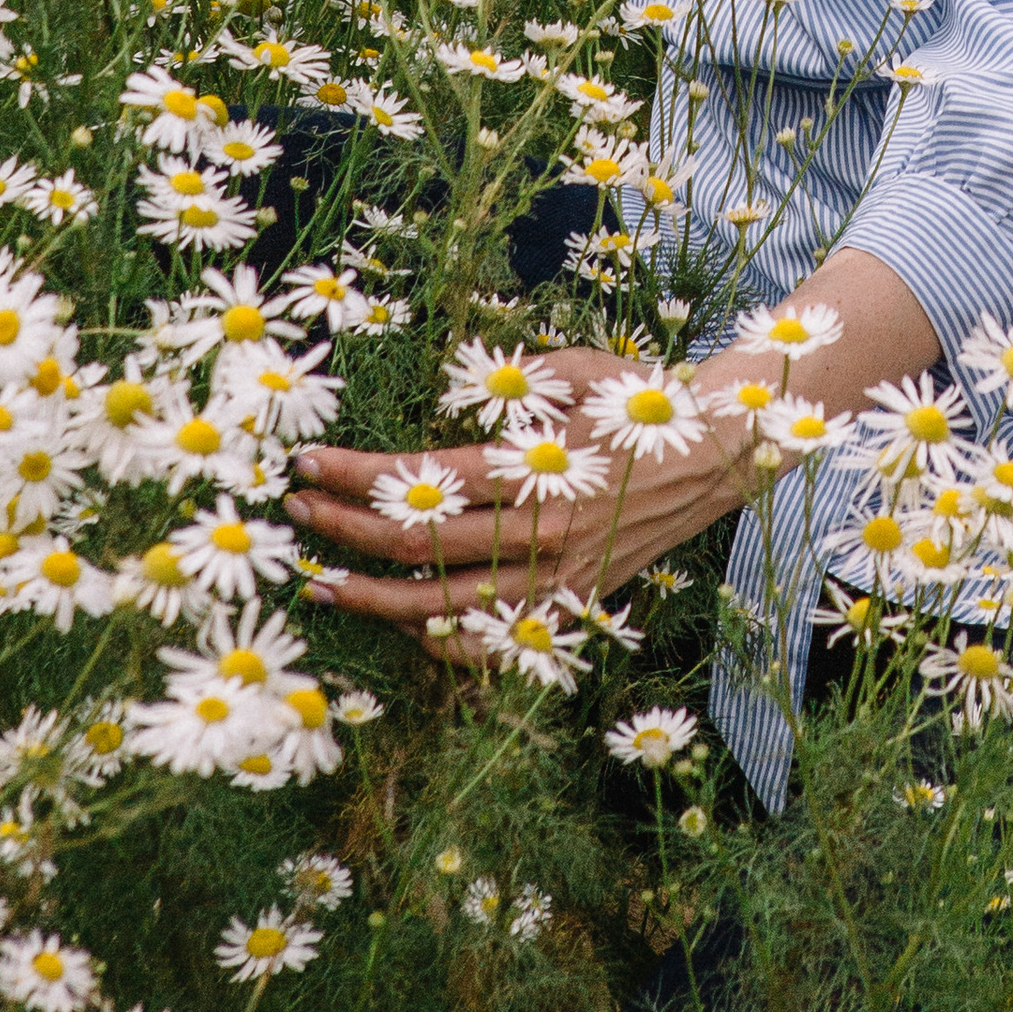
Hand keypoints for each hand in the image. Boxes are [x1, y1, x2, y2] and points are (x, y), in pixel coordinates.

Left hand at [282, 350, 751, 664]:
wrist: (719, 454)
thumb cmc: (641, 400)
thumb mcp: (576, 370)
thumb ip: (510, 380)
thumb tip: (450, 380)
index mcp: (537, 468)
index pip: (423, 480)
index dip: (355, 475)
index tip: (306, 465)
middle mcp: (542, 533)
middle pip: (420, 545)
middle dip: (344, 532)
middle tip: (294, 516)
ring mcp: (557, 579)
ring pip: (445, 607)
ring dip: (373, 598)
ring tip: (321, 584)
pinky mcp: (571, 603)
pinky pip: (495, 640)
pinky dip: (444, 642)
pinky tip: (403, 627)